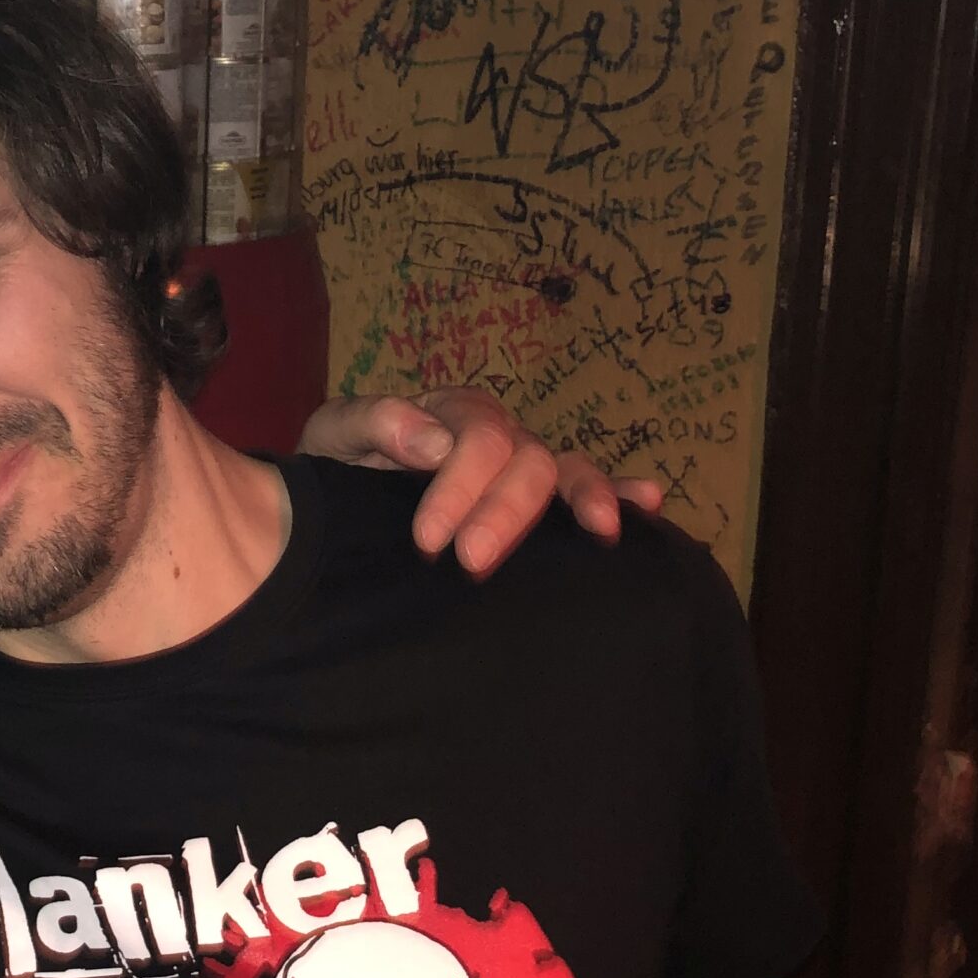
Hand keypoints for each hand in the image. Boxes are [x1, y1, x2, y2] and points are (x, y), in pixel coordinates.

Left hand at [295, 386, 664, 575]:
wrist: (328, 507)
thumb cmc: (336, 469)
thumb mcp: (334, 435)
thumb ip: (373, 423)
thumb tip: (432, 442)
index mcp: (450, 415)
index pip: (477, 436)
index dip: (459, 485)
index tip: (428, 539)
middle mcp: (497, 438)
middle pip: (526, 460)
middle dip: (504, 512)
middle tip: (470, 563)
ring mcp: (522, 470)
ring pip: (565, 473)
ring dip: (584, 501)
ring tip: (601, 530)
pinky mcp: (537, 506)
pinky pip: (586, 490)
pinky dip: (620, 495)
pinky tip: (649, 505)